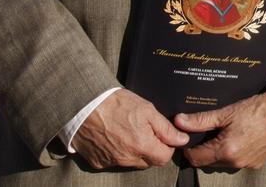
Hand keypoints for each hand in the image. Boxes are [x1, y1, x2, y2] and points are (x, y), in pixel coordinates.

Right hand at [72, 89, 188, 169]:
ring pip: (131, 162)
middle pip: (148, 161)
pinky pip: (114, 162)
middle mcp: (127, 159)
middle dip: (151, 149)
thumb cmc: (116, 104)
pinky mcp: (98, 162)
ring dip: (134, 152)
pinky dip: (116, 153)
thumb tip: (182, 140)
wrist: (83, 105)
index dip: (166, 146)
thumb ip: (165, 128)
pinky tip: (112, 137)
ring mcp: (111, 162)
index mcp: (142, 146)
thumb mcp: (146, 110)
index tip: (161, 135)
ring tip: (127, 131)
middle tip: (143, 130)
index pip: (164, 157)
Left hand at [175, 92, 265, 169]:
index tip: (189, 138)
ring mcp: (248, 164)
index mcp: (225, 150)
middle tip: (207, 132)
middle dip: (204, 150)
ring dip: (220, 151)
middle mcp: (235, 162)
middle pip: (208, 162)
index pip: (195, 159)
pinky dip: (235, 152)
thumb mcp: (227, 112)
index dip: (189, 148)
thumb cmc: (258, 109)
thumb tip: (179, 121)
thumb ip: (201, 120)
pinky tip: (241, 136)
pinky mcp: (258, 163)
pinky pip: (238, 161)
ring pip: (223, 162)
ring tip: (225, 132)